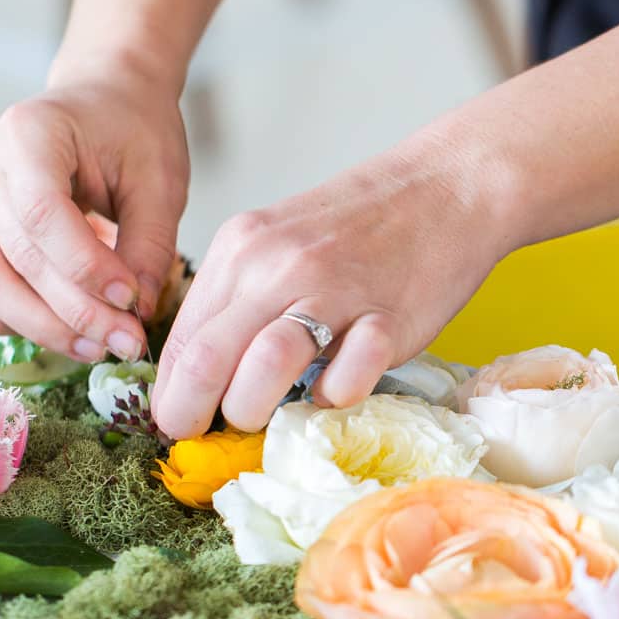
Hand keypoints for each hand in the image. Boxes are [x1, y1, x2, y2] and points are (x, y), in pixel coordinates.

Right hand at [0, 66, 188, 360]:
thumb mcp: (159, 179)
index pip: (42, 216)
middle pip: (12, 258)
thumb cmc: (134, 129)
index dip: (85, 269)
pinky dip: (6, 320)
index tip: (131, 301)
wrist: (105, 99)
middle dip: (72, 312)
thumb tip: (134, 312)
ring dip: (38, 327)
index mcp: (27, 133)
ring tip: (97, 346)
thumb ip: (149, 245)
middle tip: (125, 341)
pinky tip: (58, 333)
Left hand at [151, 117, 504, 436]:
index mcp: (240, 250)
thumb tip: (199, 378)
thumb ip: (239, 302)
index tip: (181, 421)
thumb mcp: (276, 247)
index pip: (182, 340)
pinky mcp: (386, 320)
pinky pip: (344, 382)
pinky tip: (338, 385)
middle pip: (206, 360)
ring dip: (253, 410)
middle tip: (207, 433)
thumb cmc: (361, 226)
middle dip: (192, 414)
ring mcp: (333, 292)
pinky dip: (333, 398)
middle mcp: (276, 267)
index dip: (171, 394)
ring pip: (263, 369)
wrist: (447, 185)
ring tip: (267, 414)